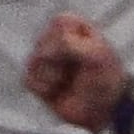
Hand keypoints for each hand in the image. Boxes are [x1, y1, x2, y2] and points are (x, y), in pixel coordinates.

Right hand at [20, 14, 131, 133]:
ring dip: (49, 75)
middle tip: (72, 70)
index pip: (58, 22)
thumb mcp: (96, 55)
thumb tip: (43, 52)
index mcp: (76, 29)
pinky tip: (54, 92)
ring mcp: (47, 62)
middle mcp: (58, 42)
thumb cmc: (106, 80)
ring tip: (63, 82)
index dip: (64, 38)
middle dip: (56, 60)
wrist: (104, 111)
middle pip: (42, 42)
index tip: (76, 52)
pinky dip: (41, 87)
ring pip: (32, 61)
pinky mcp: (39, 82)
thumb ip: (69, 44)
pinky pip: (27, 79)